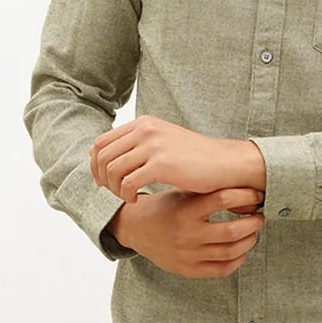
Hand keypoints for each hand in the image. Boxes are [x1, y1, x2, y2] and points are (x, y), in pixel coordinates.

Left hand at [90, 115, 235, 198]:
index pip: (101, 142)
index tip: (103, 181)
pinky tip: (138, 199)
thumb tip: (109, 157)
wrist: (226, 163)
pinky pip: (128, 183)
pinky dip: (127, 195)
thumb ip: (139, 145)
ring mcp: (153, 145)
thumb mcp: (164, 143)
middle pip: (102, 156)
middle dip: (102, 179)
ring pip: (112, 170)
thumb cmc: (197, 159)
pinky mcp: (162, 164)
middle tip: (113, 193)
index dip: (95, 165)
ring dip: (114, 189)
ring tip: (127, 197)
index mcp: (143, 123)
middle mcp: (145, 130)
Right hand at [114, 187, 266, 278]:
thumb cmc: (164, 207)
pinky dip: (238, 260)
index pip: (223, 199)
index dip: (246, 196)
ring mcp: (187, 254)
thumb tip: (244, 183)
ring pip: (230, 251)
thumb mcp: (180, 192)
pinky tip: (241, 250)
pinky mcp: (188, 270)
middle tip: (259, 216)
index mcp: (185, 209)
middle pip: (232, 231)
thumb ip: (207, 190)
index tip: (257, 194)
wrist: (135, 229)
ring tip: (253, 232)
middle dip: (253, 223)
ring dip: (249, 241)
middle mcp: (186, 234)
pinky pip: (222, 269)